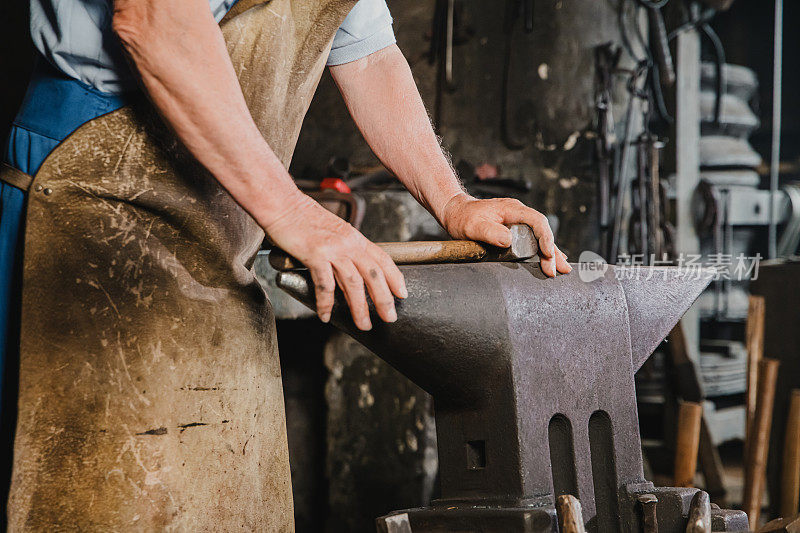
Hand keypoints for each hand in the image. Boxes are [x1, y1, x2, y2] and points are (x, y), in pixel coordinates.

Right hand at [264, 194, 406, 329]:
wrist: (282, 204)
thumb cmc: (303, 218)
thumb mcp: (334, 230)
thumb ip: (345, 248)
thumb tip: (351, 269)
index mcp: (355, 238)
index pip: (383, 259)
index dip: (395, 278)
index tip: (402, 294)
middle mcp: (348, 243)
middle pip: (374, 274)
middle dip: (384, 299)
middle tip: (389, 317)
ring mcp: (333, 248)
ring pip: (354, 283)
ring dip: (360, 307)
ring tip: (363, 324)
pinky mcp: (315, 254)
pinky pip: (324, 284)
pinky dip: (326, 302)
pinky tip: (326, 314)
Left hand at [440, 193, 571, 276]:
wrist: (456, 212)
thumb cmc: (463, 218)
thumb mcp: (473, 226)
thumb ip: (490, 232)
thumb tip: (508, 240)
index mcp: (513, 209)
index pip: (537, 221)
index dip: (545, 238)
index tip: (547, 254)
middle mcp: (519, 214)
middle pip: (542, 231)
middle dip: (552, 251)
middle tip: (557, 270)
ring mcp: (518, 221)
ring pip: (540, 237)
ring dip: (552, 253)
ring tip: (564, 269)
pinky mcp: (515, 229)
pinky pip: (534, 239)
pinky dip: (544, 250)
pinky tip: (552, 258)